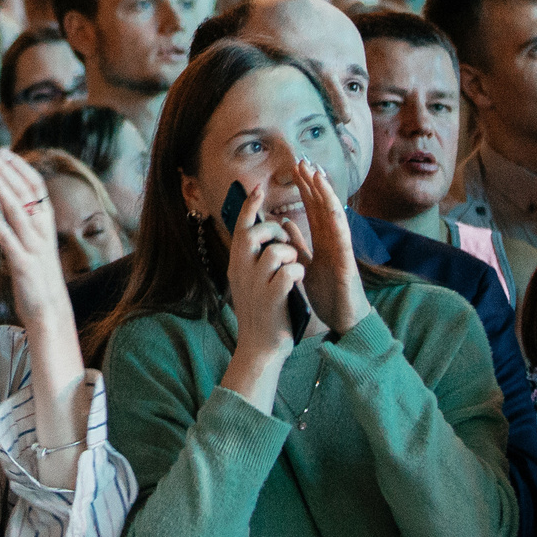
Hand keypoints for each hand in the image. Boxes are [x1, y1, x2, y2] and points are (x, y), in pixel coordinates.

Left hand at [0, 148, 64, 301]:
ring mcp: (34, 247)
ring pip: (18, 211)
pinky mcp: (24, 265)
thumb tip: (18, 194)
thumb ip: (29, 219)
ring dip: (1, 187)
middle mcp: (43, 231)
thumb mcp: (37, 241)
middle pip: (26, 192)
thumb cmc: (39, 274)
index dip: (19, 166)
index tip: (1, 150)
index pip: (35, 185)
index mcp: (45, 223)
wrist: (49, 310)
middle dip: (7, 170)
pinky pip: (10, 239)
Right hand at [222, 174, 305, 361]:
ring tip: (295, 267)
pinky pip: (289, 272)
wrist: (259, 348)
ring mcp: (256, 284)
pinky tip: (299, 280)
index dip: (249, 206)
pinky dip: (298, 272)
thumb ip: (251, 259)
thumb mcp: (248, 282)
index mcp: (237, 265)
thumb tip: (257, 234)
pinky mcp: (273, 298)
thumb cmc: (259, 313)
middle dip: (276, 232)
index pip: (241, 228)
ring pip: (277, 251)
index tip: (257, 189)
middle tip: (287, 245)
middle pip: (256, 233)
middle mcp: (242, 271)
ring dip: (292, 255)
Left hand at [286, 158, 365, 336]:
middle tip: (301, 160)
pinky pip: (342, 237)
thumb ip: (299, 244)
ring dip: (325, 193)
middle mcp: (333, 240)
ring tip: (316, 173)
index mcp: (323, 240)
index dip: (305, 188)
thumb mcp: (307, 264)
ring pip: (334, 215)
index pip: (313, 208)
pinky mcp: (347, 261)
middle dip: (313, 183)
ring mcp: (342, 248)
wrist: (345, 320)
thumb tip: (285, 223)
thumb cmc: (328, 293)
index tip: (294, 169)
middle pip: (323, 205)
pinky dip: (337, 219)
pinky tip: (331, 204)